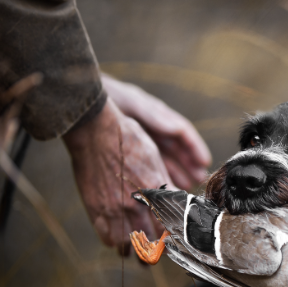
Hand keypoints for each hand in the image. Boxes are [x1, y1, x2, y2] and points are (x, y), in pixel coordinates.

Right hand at [64, 97, 173, 251]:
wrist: (96, 131)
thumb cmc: (128, 140)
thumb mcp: (155, 160)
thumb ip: (166, 184)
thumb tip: (178, 200)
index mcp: (156, 191)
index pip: (171, 226)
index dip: (174, 237)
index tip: (174, 241)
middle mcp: (138, 203)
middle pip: (153, 242)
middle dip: (157, 250)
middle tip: (157, 252)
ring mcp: (116, 209)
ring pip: (130, 246)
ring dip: (136, 251)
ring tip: (139, 251)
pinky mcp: (97, 210)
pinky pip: (108, 239)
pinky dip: (115, 243)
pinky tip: (119, 239)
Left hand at [101, 73, 210, 189]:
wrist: (82, 101)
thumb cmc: (109, 98)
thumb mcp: (133, 104)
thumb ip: (155, 116)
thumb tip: (178, 128)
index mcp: (157, 115)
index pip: (182, 132)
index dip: (194, 147)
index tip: (204, 161)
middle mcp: (153, 128)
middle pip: (176, 149)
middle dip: (189, 164)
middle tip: (199, 179)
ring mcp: (142, 140)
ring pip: (163, 159)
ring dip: (175, 173)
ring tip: (185, 188)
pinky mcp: (131, 151)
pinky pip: (147, 166)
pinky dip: (156, 176)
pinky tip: (162, 188)